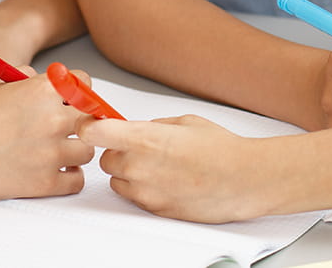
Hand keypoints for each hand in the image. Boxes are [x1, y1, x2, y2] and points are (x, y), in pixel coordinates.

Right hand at [0, 70, 93, 200]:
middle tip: (68, 125)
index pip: (84, 83)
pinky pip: (76, 181)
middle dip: (81, 119)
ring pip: (88, 150)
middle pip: (92, 117)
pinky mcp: (43, 183)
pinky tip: (57, 170)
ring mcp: (50, 153)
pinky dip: (70, 177)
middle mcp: (52, 119)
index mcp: (41, 90)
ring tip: (60, 149)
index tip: (72, 98)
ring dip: (77, 148)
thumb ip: (19, 72)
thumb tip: (37, 75)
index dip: (79, 89)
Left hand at [78, 115, 266, 222]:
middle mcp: (139, 167)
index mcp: (145, 139)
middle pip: (105, 159)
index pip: (94, 132)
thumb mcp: (185, 122)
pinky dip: (144, 187)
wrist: (243, 180)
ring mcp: (146, 192)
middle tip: (140, 145)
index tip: (91, 121)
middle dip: (118, 150)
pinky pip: (136, 196)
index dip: (88, 125)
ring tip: (158, 164)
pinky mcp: (155, 209)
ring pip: (118, 180)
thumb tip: (137, 127)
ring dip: (129, 171)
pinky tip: (168, 179)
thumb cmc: (221, 149)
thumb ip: (153, 125)